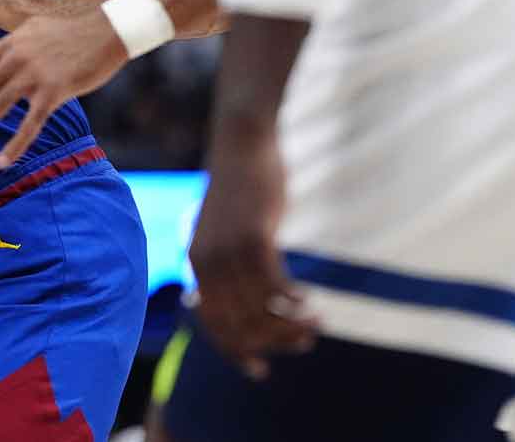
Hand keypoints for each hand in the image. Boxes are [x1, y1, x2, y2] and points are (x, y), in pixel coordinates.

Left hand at [0, 4, 129, 167]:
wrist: (110, 27)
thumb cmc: (76, 32)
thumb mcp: (34, 30)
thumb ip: (14, 47)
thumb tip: (1, 64)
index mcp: (7, 45)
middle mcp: (14, 58)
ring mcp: (33, 74)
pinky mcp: (55, 90)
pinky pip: (29, 124)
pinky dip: (13, 146)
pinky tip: (1, 162)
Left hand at [189, 110, 316, 379]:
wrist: (242, 143)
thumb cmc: (240, 188)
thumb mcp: (225, 230)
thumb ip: (227, 263)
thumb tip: (236, 298)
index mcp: (197, 263)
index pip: (213, 324)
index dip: (236, 351)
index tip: (261, 370)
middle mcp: (207, 262)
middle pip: (240, 324)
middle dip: (274, 342)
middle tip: (305, 343)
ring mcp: (229, 250)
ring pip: (261, 309)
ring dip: (292, 323)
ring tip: (316, 323)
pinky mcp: (254, 237)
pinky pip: (275, 285)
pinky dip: (294, 300)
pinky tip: (310, 299)